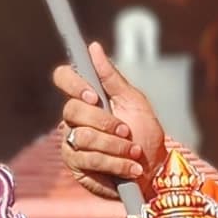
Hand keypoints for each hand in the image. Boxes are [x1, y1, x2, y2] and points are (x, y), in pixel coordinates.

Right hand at [51, 42, 163, 202]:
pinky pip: (90, 160)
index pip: (63, 77)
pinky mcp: (76, 166)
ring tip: (134, 153)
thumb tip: (93, 47)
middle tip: (126, 131)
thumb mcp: (134, 101)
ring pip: (83, 137)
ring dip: (116, 146)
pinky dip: (116, 164)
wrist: (154, 170)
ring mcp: (71, 141)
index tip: (93, 96)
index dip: (73, 83)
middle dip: (105, 122)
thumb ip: (112, 77)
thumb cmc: (145, 133)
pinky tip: (131, 169)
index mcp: (87, 97)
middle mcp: (74, 118)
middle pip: (72, 109)